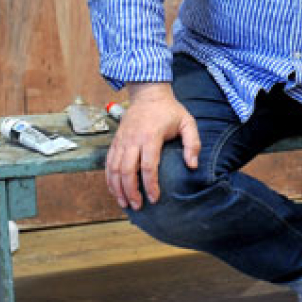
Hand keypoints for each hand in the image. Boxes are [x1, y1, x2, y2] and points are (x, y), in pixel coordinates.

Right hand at [104, 82, 199, 210]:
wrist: (148, 94)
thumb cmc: (169, 110)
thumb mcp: (187, 122)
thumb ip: (193, 143)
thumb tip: (192, 165)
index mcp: (150, 136)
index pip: (147, 165)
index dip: (150, 184)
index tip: (155, 198)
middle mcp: (132, 139)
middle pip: (126, 170)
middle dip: (131, 191)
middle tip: (138, 206)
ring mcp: (121, 140)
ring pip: (114, 169)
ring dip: (117, 188)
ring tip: (125, 203)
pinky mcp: (115, 141)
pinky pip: (108, 163)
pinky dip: (109, 179)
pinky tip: (115, 190)